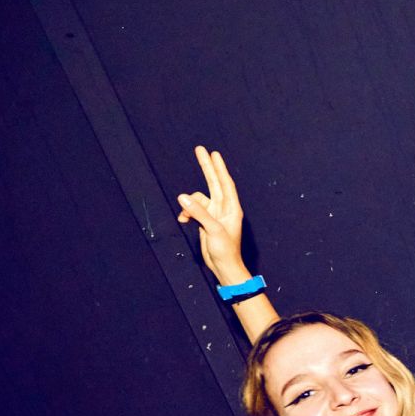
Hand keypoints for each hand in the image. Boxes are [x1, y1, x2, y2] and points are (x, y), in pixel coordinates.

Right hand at [177, 146, 247, 282]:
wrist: (223, 267)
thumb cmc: (225, 250)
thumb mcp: (213, 230)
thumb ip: (199, 212)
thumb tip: (183, 197)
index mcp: (231, 208)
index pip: (225, 183)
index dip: (219, 168)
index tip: (214, 154)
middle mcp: (223, 208)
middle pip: (213, 183)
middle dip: (206, 167)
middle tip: (200, 149)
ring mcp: (214, 214)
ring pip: (198, 200)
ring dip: (189, 205)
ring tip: (185, 217)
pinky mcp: (206, 222)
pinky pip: (193, 210)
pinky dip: (186, 213)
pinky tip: (183, 220)